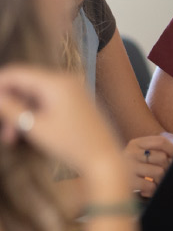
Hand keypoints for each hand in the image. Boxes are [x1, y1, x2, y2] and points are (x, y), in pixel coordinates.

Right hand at [0, 64, 123, 178]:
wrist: (104, 158)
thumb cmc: (70, 144)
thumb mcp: (34, 127)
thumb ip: (10, 109)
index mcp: (56, 82)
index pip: (16, 73)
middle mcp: (65, 80)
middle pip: (24, 84)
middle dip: (8, 105)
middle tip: (2, 130)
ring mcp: (72, 90)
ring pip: (34, 95)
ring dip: (19, 113)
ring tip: (11, 138)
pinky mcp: (75, 100)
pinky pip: (47, 101)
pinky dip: (34, 114)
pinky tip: (25, 133)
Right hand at [123, 135, 172, 196]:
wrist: (101, 186)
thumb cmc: (127, 172)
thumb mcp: (138, 156)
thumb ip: (155, 151)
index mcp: (135, 143)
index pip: (161, 141)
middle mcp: (130, 152)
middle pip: (162, 158)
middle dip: (167, 168)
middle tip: (162, 176)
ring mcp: (127, 167)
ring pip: (159, 172)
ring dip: (160, 181)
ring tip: (153, 184)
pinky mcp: (126, 182)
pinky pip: (150, 186)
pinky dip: (152, 190)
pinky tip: (146, 191)